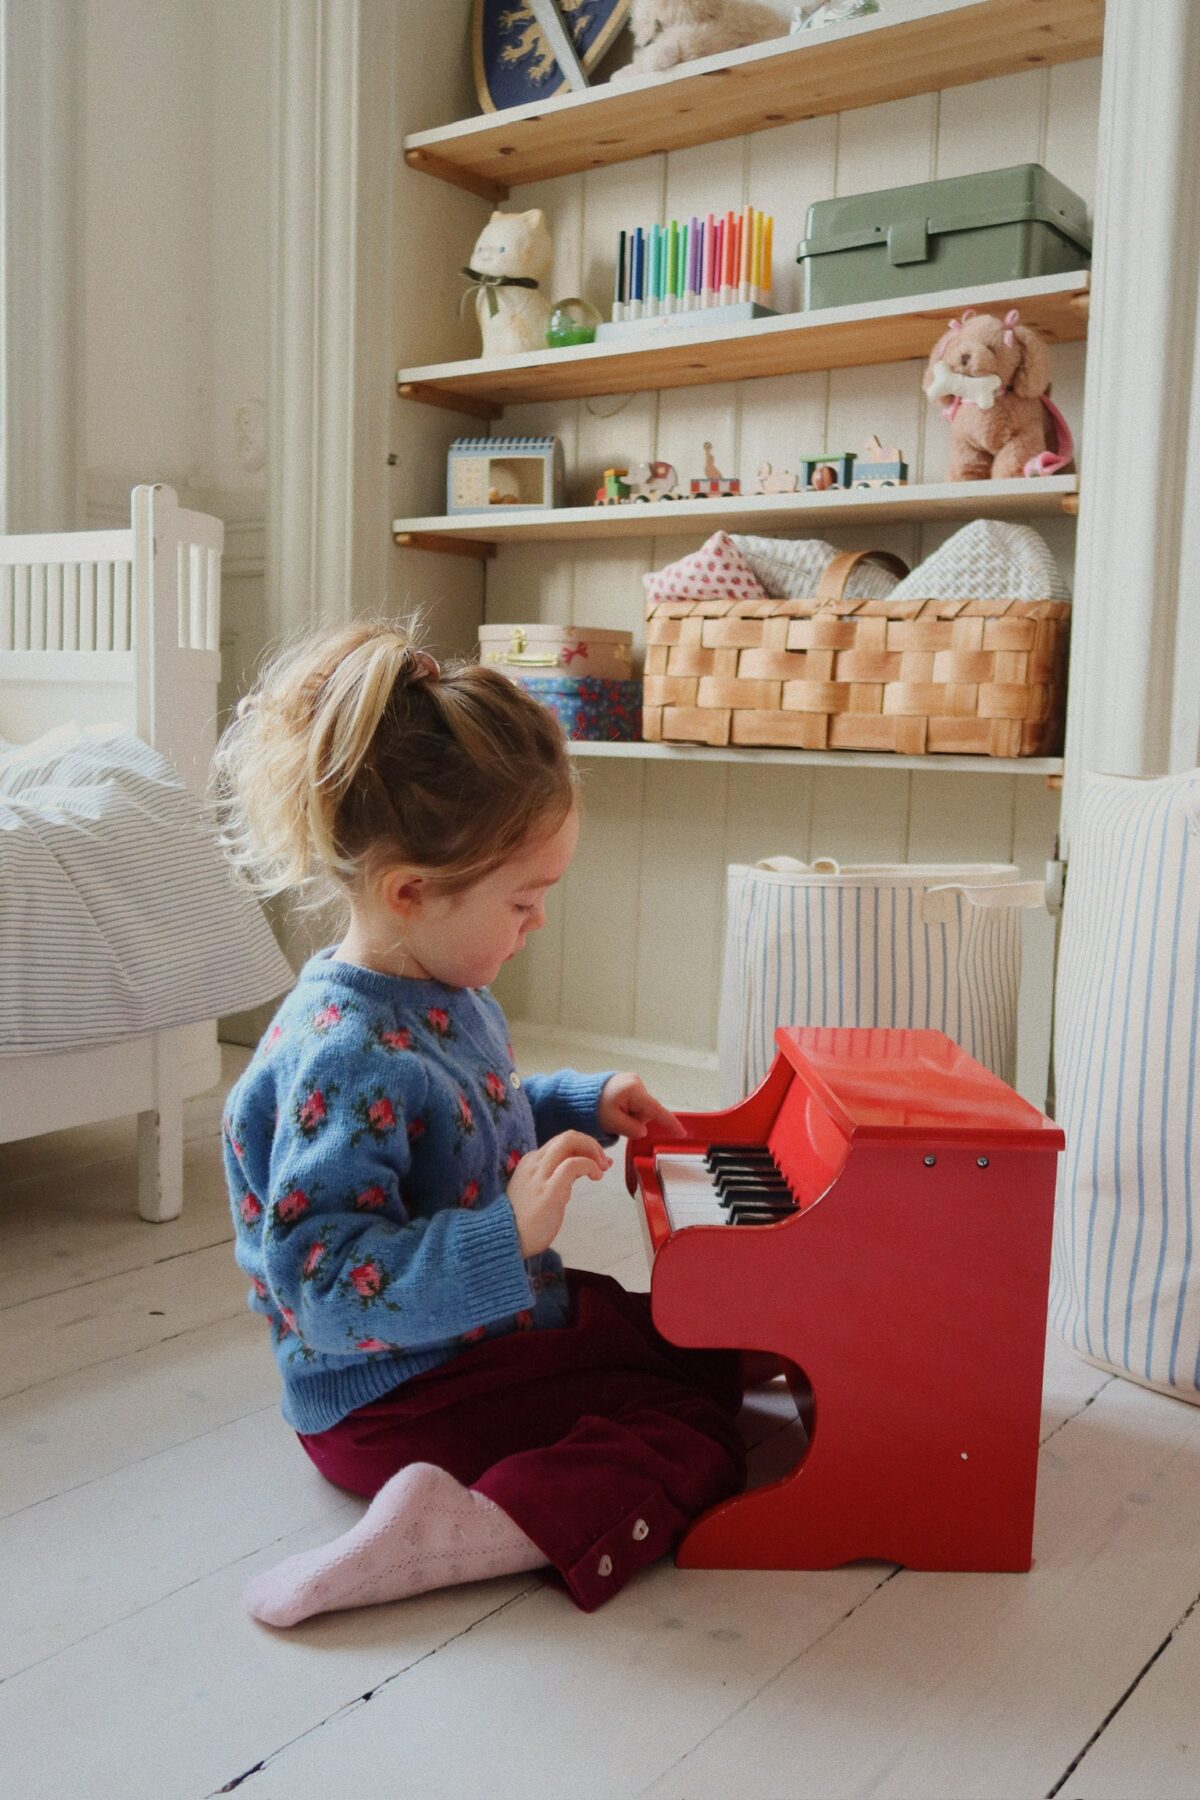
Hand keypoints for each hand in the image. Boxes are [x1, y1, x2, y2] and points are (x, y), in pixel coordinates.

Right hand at [506, 1130, 610, 1258]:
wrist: (506, 1240)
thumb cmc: (525, 1222)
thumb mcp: (541, 1191)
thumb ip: (557, 1177)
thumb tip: (583, 1168)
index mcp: (531, 1162)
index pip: (561, 1143)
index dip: (584, 1148)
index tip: (599, 1161)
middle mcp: (534, 1163)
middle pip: (567, 1136)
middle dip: (591, 1144)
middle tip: (604, 1163)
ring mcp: (540, 1175)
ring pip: (569, 1141)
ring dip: (593, 1151)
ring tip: (602, 1169)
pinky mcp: (549, 1189)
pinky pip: (572, 1164)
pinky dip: (589, 1164)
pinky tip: (596, 1176)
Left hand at [597, 1072, 686, 1141]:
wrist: (579, 1096)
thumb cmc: (592, 1108)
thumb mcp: (612, 1123)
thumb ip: (632, 1129)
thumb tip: (643, 1131)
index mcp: (633, 1090)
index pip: (656, 1110)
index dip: (669, 1123)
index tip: (681, 1133)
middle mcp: (636, 1082)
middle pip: (647, 1110)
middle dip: (637, 1121)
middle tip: (618, 1122)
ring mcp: (633, 1081)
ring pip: (642, 1108)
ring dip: (632, 1116)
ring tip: (615, 1115)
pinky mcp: (629, 1083)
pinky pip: (636, 1103)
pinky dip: (629, 1110)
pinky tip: (617, 1110)